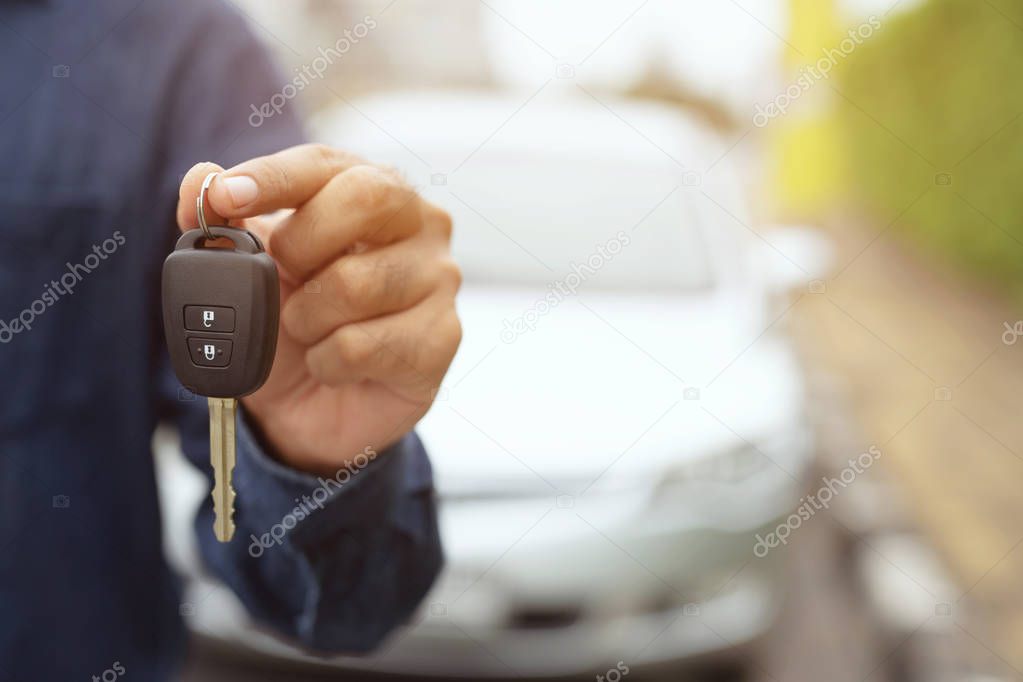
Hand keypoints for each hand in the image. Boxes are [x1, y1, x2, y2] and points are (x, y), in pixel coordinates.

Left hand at [177, 145, 460, 474]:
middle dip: (301, 243)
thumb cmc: (293, 326)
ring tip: (309, 331)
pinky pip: (362, 344)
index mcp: (372, 189)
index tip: (226, 195)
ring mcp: (439, 279)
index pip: (326, 164)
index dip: (273, 177)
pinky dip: (326, 361)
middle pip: (366, 198)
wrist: (315, 408)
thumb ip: (224, 224)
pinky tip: (332, 363)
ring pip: (355, 282)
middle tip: (282, 278)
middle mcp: (419, 223)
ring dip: (306, 319)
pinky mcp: (443, 336)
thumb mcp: (247, 273)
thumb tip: (200, 179)